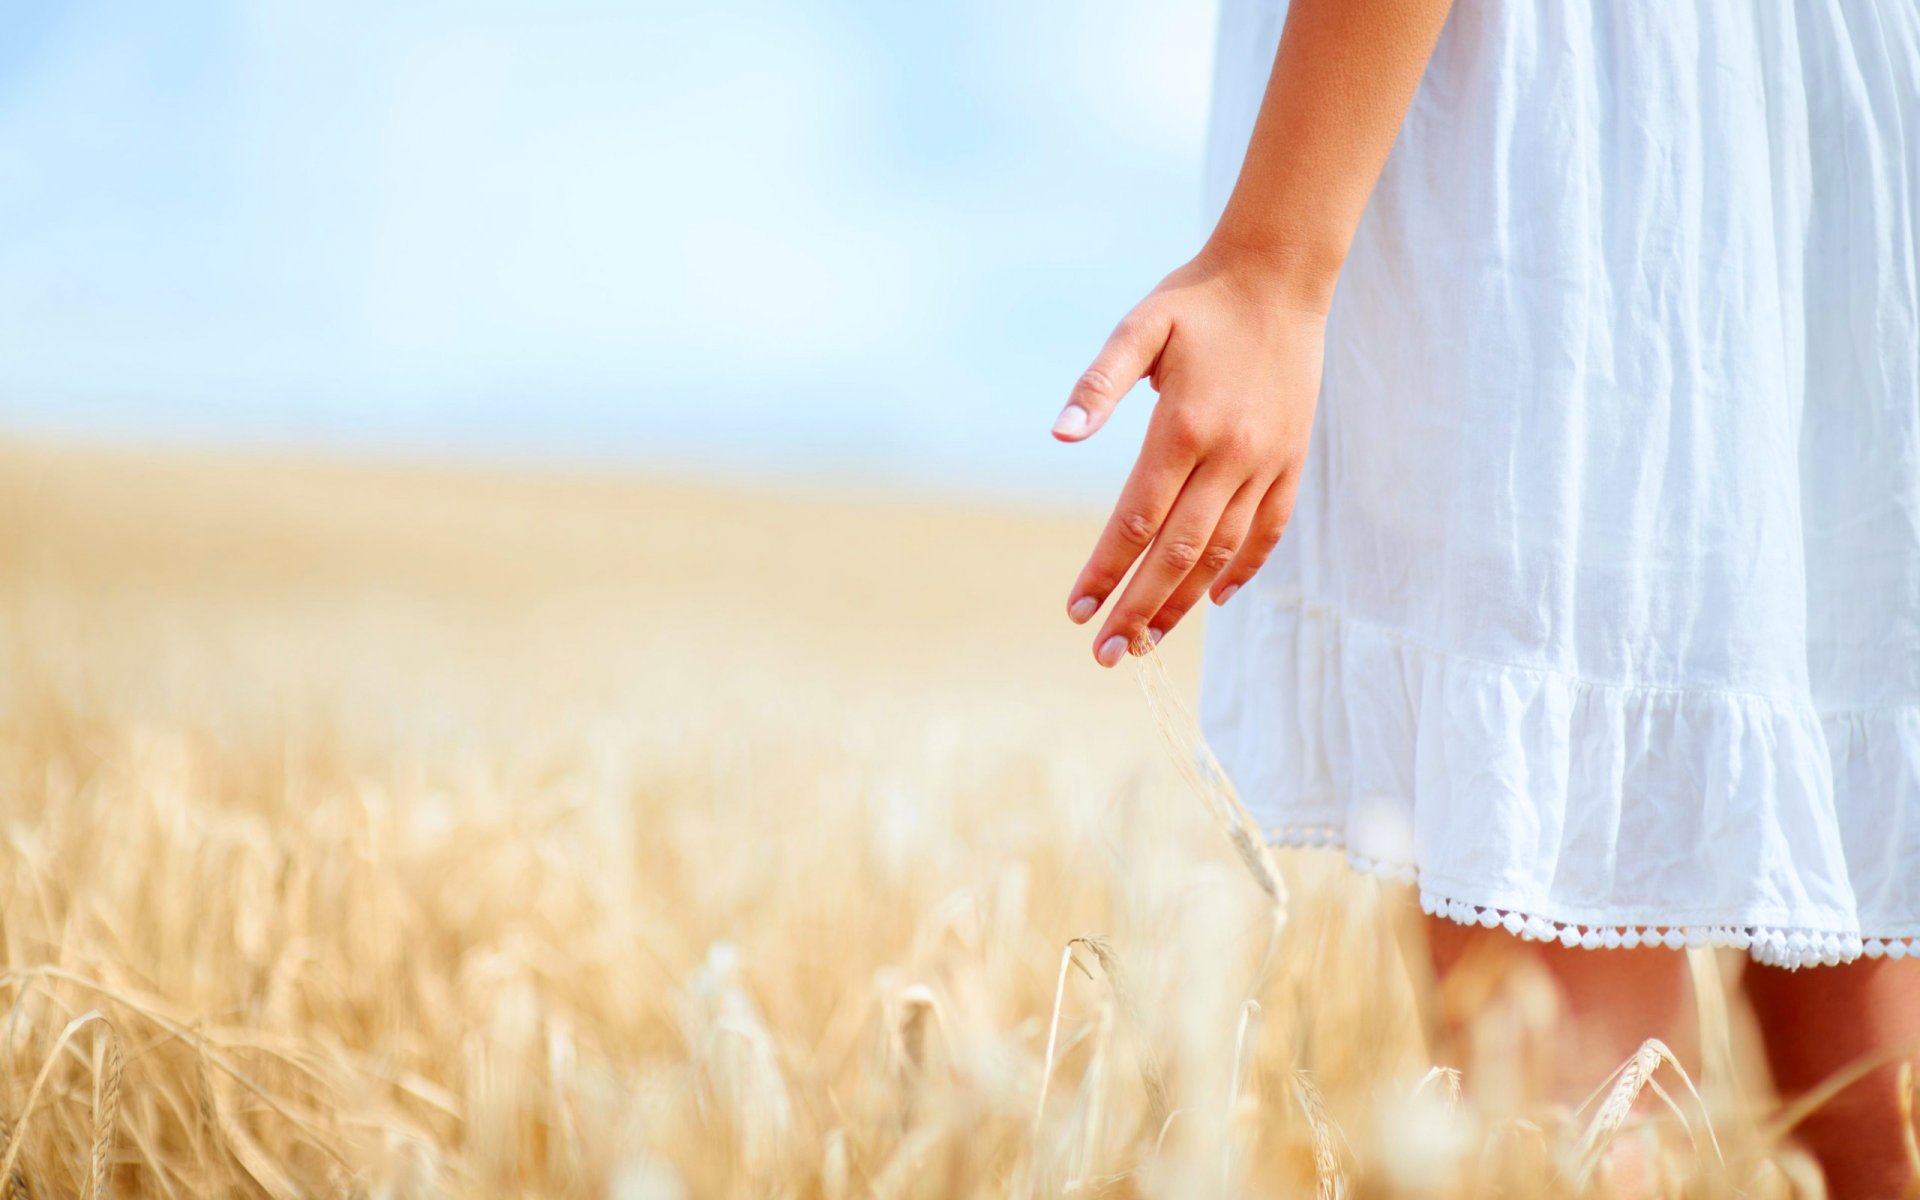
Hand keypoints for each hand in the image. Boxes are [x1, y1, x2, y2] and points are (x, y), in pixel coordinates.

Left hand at [1054, 248, 1324, 666]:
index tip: (1076, 610)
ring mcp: (1268, 462)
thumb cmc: (1197, 300)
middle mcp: (1231, 454)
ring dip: (1184, 603)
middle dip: (1138, 608)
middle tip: (1105, 655)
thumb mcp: (1138, 328)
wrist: (1280, 275)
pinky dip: (1244, 569)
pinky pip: (1270, 530)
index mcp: (1184, 427)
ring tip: (1148, 641)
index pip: (1136, 520)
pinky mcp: (1294, 461)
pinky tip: (1214, 599)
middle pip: (1179, 553)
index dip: (1106, 570)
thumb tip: (1059, 435)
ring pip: (1225, 552)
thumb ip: (1099, 384)